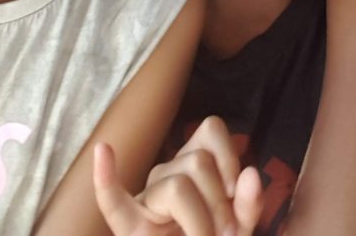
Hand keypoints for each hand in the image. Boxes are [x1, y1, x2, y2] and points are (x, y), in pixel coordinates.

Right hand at [94, 116, 262, 235]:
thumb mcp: (240, 224)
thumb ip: (248, 203)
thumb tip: (251, 173)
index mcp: (195, 162)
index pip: (210, 129)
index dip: (228, 156)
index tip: (235, 191)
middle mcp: (169, 171)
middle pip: (197, 162)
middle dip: (218, 202)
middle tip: (224, 234)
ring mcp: (146, 197)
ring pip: (177, 186)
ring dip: (200, 221)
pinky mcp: (129, 227)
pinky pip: (113, 200)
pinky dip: (106, 178)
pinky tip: (104, 152)